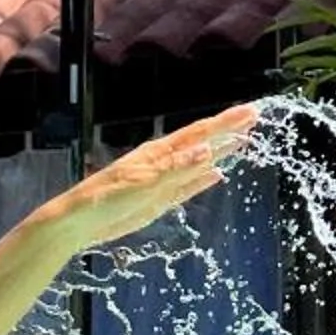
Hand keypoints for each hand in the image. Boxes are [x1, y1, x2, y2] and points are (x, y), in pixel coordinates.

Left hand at [51, 103, 259, 250]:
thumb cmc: (107, 197)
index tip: (250, 112)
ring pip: (198, 163)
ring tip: (242, 142)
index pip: (199, 132)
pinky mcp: (159, 200)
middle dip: (227, 130)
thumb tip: (208, 151)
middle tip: (253, 119)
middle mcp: (163, 162)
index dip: (225, 122)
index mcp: (159, 152)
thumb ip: (176, 168)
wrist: (82, 221)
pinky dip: (203, 180)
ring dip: (220, 152)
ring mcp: (163, 180)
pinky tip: (217, 176)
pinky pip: (188, 186)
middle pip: (202, 142)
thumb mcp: (144, 183)